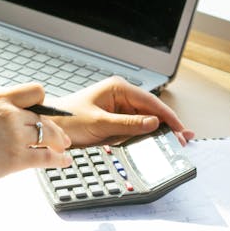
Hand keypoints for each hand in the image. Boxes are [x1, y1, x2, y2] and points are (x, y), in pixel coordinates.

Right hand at [0, 83, 71, 204]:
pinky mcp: (16, 157)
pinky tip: (63, 161)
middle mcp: (7, 112)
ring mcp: (14, 134)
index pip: (34, 91)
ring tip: (63, 149)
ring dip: (59, 143)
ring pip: (50, 135)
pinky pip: (47, 156)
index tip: (43, 113)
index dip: (41, 104)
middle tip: (60, 136)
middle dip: (54, 127)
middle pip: (45, 116)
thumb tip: (4, 114)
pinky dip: (59, 159)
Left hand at [50, 76, 194, 146]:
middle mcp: (120, 95)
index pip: (150, 101)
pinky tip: (156, 141)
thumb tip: (154, 123)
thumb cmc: (67, 119)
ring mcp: (118, 107)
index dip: (168, 116)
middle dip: (166, 125)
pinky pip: (135, 127)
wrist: (48, 126)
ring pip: (145, 119)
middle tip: (181, 141)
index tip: (180, 130)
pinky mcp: (115, 119)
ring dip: (157, 131)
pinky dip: (145, 134)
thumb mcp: (99, 123)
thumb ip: (128, 124)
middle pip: (151, 110)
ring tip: (173, 143)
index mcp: (117, 88)